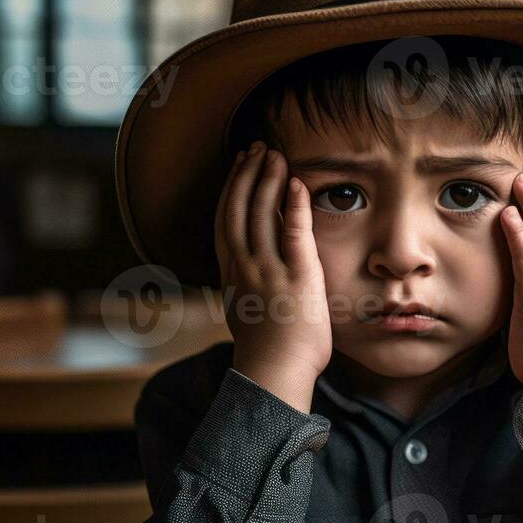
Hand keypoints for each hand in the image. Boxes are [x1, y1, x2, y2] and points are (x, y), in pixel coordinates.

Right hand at [214, 141, 331, 411]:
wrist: (275, 373)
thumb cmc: (268, 352)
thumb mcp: (244, 313)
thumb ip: (243, 287)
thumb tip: (244, 276)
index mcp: (231, 274)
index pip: (225, 221)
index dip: (231, 189)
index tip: (239, 166)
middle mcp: (244, 267)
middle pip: (238, 209)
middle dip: (246, 174)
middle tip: (257, 148)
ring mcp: (268, 271)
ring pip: (261, 214)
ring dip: (268, 180)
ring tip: (275, 156)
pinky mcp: (297, 277)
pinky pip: (293, 233)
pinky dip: (293, 205)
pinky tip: (297, 184)